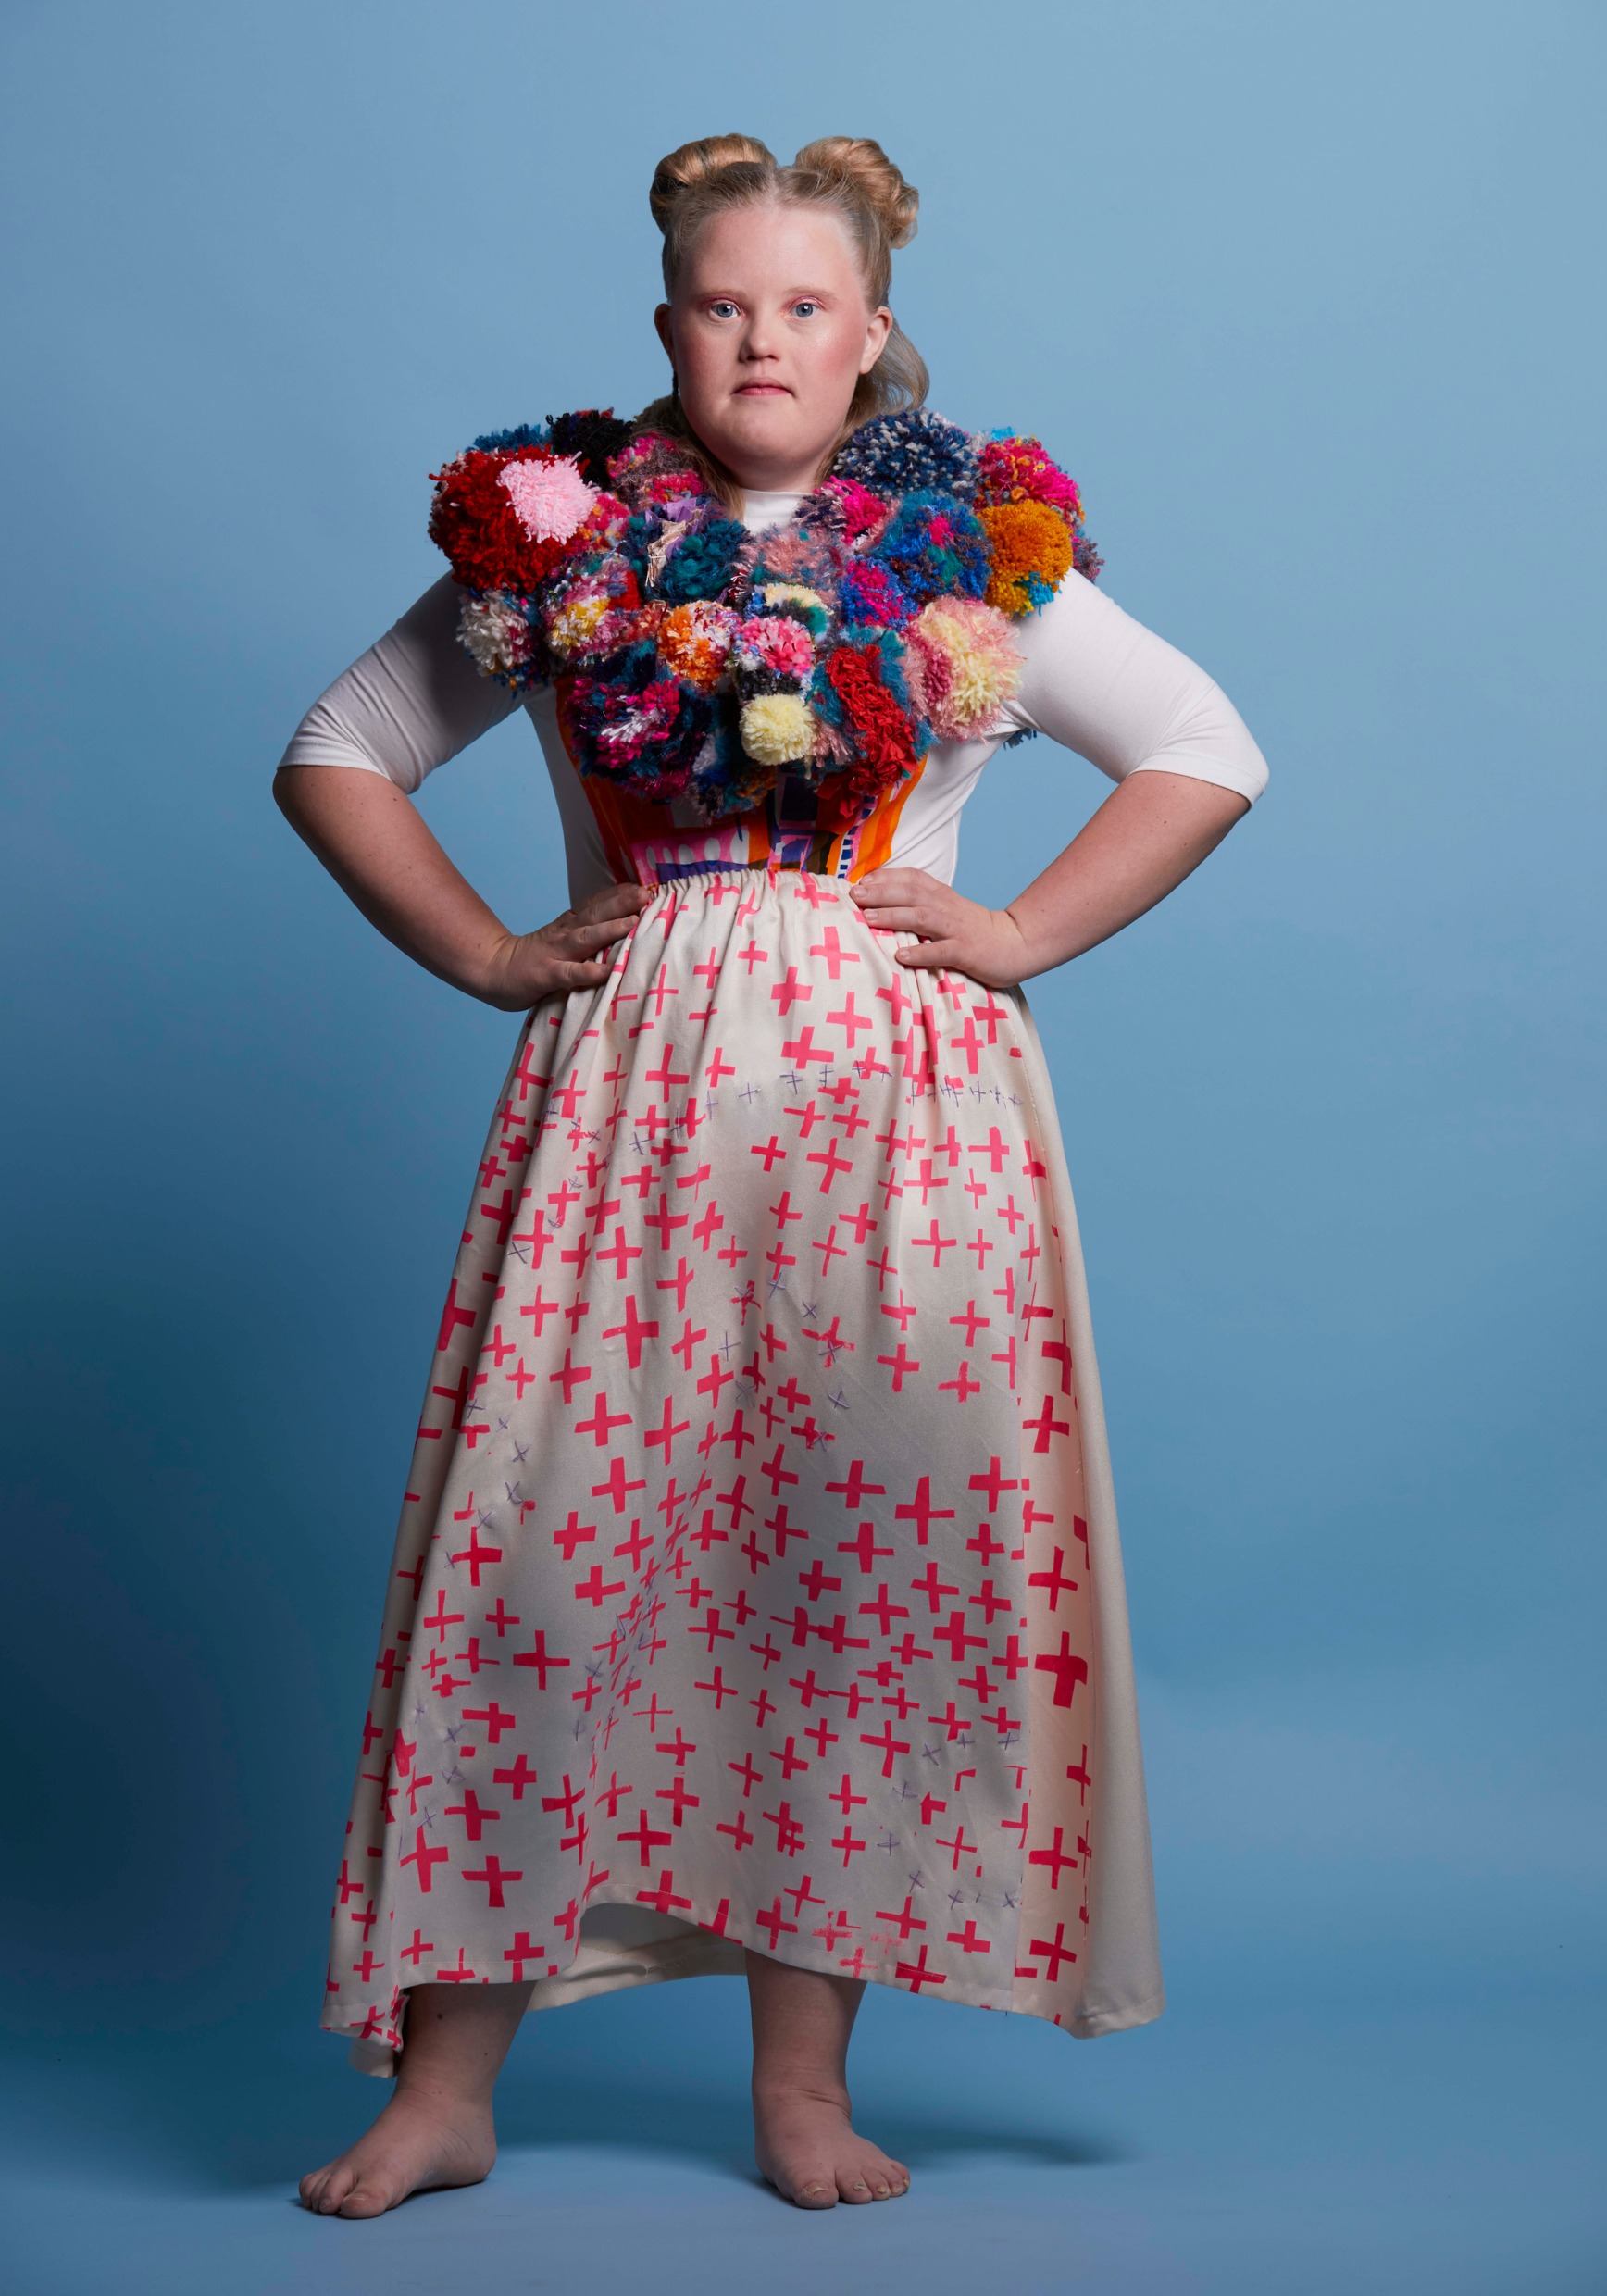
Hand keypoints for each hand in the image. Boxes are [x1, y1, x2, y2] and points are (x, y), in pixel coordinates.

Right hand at [477, 882, 653, 1009]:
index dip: (619, 894)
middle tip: (645, 895)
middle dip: (621, 903)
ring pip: (585, 938)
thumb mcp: (562, 938)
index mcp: (569, 924)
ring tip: (632, 923)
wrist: (493, 969)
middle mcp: (564, 933)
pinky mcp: (546, 975)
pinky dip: (587, 971)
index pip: (596, 904)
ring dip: (609, 929)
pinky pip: (569, 973)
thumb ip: (587, 932)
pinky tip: (605, 971)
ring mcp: (555, 953)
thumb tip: (622, 925)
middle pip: (595, 914)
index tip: (643, 886)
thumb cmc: (536, 958)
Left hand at [849, 868, 1034, 988]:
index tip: (860, 881)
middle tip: (854, 896)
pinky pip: (940, 951)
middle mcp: (946, 907)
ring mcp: (955, 929)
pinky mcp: (965, 951)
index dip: (885, 877)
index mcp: (940, 894)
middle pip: (910, 894)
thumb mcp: (946, 908)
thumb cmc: (972, 928)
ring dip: (894, 916)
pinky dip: (920, 952)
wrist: (1014, 943)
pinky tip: (901, 955)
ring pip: (921, 917)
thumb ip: (920, 902)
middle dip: (881, 893)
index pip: (910, 878)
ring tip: (869, 919)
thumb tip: (881, 900)